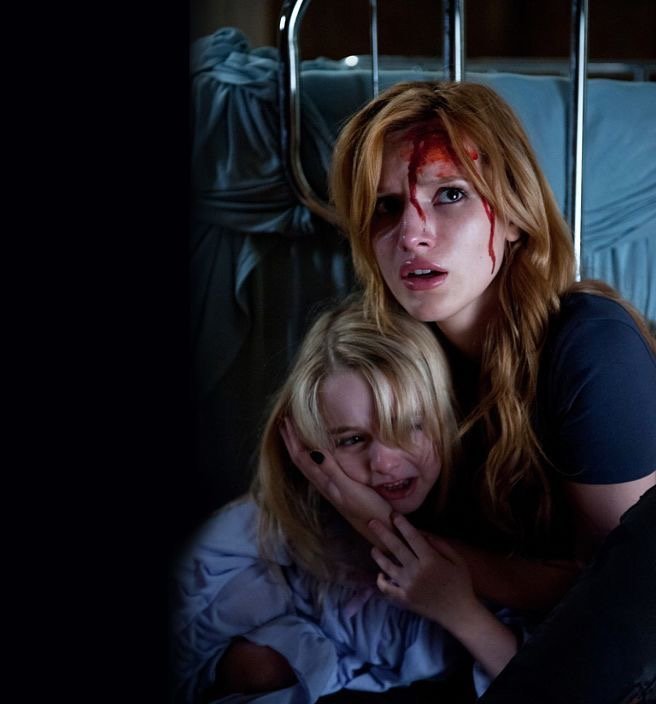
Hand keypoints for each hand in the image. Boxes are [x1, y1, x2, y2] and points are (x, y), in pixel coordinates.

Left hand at [279, 418, 392, 545]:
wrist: (383, 531)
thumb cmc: (369, 510)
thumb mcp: (351, 488)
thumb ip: (332, 470)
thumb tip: (312, 450)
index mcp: (325, 482)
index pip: (302, 457)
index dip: (293, 439)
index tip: (286, 420)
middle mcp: (325, 485)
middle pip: (301, 460)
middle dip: (291, 441)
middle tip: (284, 422)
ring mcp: (332, 488)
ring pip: (308, 465)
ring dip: (299, 448)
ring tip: (295, 435)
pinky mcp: (341, 490)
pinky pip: (319, 469)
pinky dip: (313, 456)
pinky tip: (318, 454)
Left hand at [369, 513, 477, 631]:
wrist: (459, 614)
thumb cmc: (460, 584)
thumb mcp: (457, 560)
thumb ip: (440, 544)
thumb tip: (422, 533)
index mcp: (431, 560)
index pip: (412, 537)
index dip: (402, 524)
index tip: (393, 514)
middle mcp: (416, 571)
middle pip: (396, 547)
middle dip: (383, 533)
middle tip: (372, 522)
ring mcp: (408, 586)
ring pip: (387, 566)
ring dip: (378, 555)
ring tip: (373, 548)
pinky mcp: (404, 599)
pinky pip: (387, 588)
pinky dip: (381, 580)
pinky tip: (380, 573)